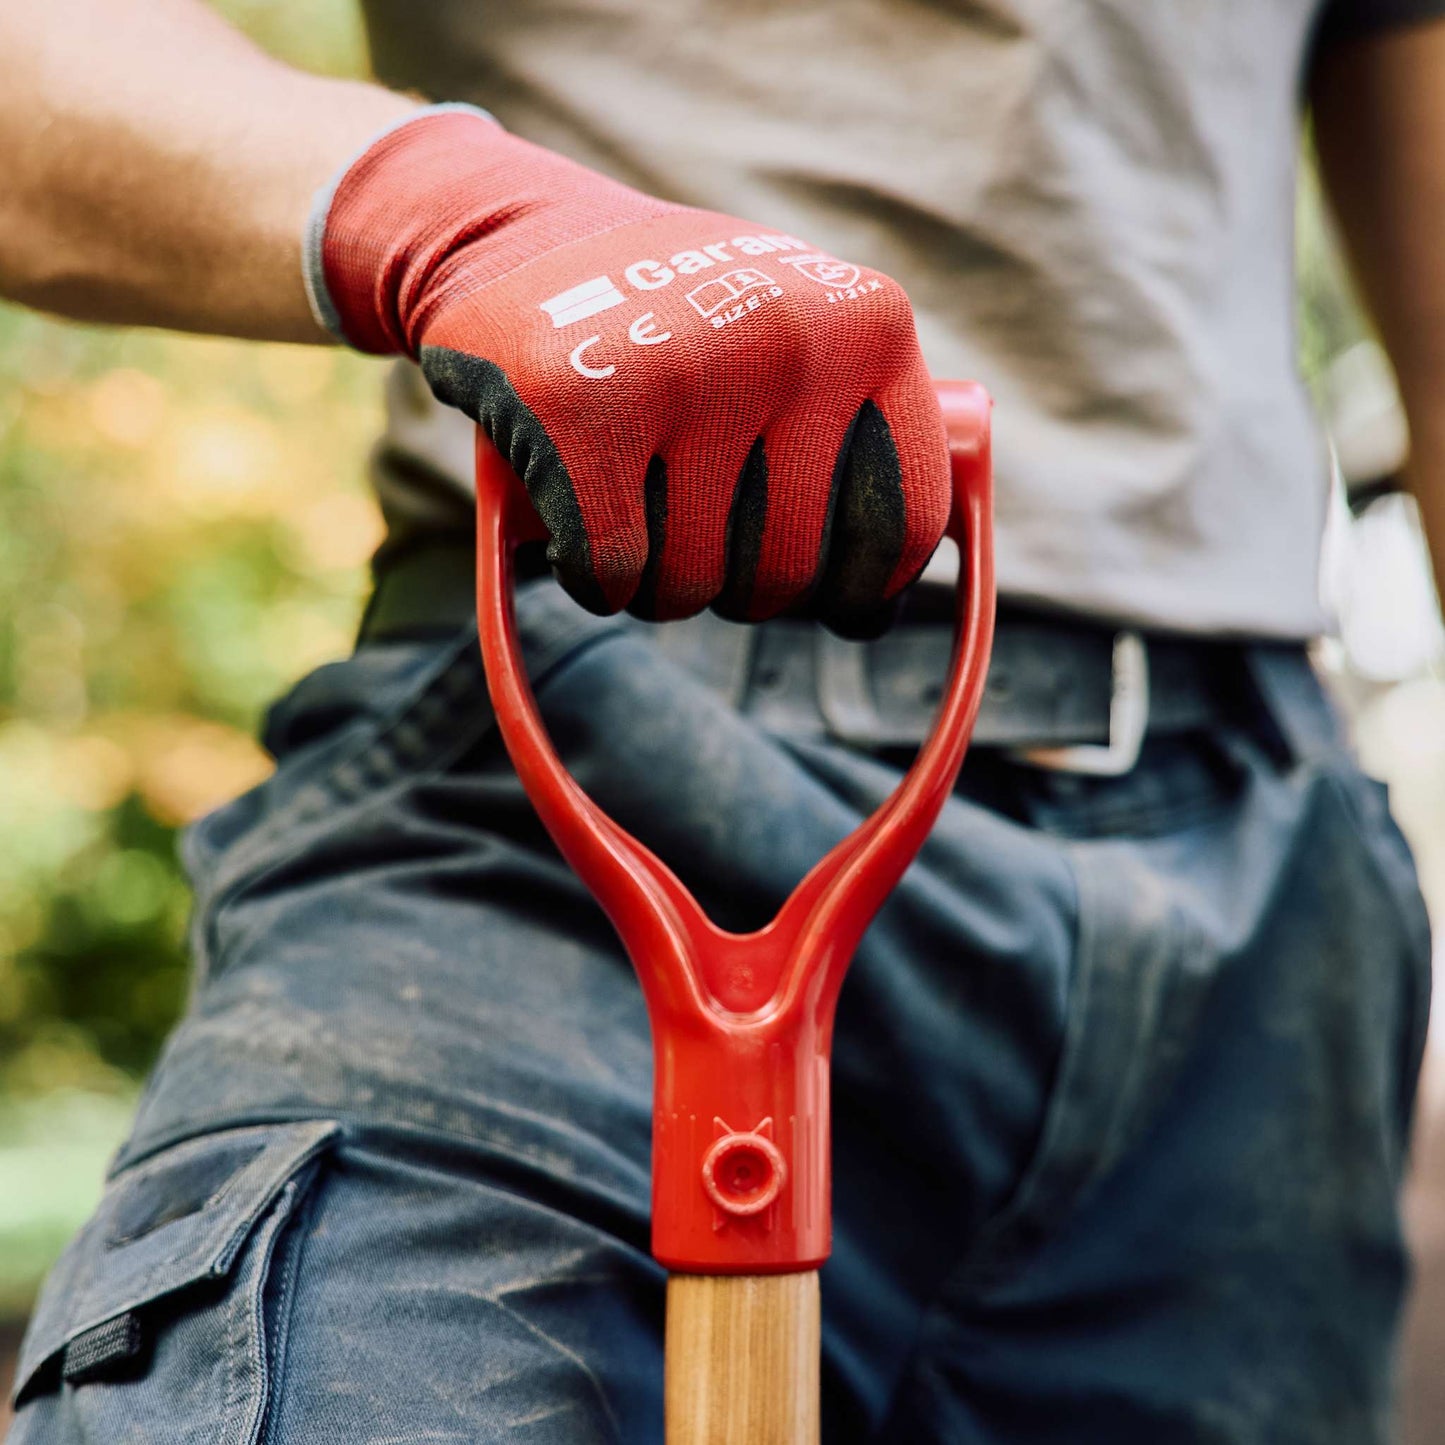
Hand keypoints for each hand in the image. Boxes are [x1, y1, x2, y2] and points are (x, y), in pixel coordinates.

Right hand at [309, 107, 947, 633]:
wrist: (511, 233)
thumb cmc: (675, 324)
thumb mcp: (795, 337)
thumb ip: (852, 434)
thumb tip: (877, 612)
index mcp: (869, 324)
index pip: (904, 520)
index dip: (864, 589)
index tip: (832, 603)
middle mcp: (791, 337)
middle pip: (787, 572)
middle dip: (737, 588)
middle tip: (698, 539)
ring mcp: (686, 367)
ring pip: (694, 583)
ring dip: (660, 589)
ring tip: (638, 521)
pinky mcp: (582, 406)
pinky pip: (612, 570)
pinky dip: (594, 582)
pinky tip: (582, 540)